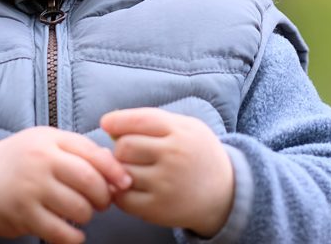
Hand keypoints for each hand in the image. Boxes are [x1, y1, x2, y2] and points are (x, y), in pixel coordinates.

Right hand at [0, 127, 131, 243]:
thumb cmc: (18, 161)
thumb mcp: (45, 142)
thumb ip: (77, 150)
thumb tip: (113, 165)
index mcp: (50, 139)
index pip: (93, 153)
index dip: (114, 170)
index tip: (124, 182)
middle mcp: (41, 160)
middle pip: (90, 181)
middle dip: (104, 196)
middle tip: (103, 202)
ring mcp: (32, 188)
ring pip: (79, 208)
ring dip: (88, 216)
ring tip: (82, 214)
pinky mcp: (24, 215)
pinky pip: (61, 232)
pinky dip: (74, 237)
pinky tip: (73, 233)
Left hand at [100, 108, 233, 237]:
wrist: (225, 194)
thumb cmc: (198, 153)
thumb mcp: (186, 127)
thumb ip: (152, 121)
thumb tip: (111, 125)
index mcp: (180, 132)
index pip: (139, 120)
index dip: (117, 120)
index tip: (106, 122)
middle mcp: (173, 157)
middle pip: (125, 146)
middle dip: (121, 147)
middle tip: (128, 151)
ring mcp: (166, 185)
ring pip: (122, 172)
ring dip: (120, 170)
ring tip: (133, 168)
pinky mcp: (159, 210)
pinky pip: (124, 199)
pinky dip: (120, 192)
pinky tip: (131, 187)